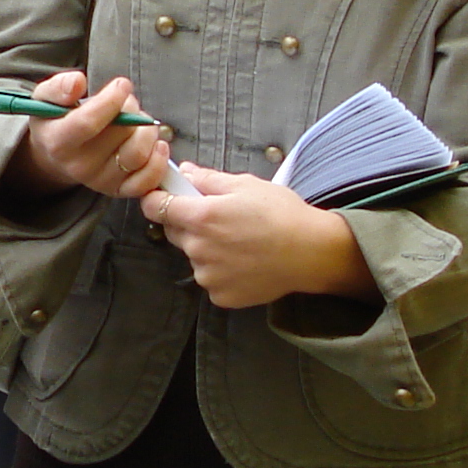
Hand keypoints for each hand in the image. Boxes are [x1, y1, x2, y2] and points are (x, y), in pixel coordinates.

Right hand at [4, 71, 173, 201]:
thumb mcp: (46, 98)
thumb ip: (59, 87)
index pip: (88, 123)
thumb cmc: (56, 120)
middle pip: (120, 134)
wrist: (56, 153)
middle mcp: (79, 166)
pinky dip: (157, 159)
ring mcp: (101, 181)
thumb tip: (77, 82)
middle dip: (130, 108)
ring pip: (138, 154)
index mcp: (59, 142)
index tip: (122, 84)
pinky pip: (148, 180)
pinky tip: (154, 142)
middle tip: (126, 102)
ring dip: (146, 130)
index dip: (111, 100)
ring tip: (137, 121)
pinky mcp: (119, 189)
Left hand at [141, 166, 375, 306]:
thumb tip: (186, 172)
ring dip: (206, 248)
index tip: (163, 197)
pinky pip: (210, 279)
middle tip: (219, 218)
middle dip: (188, 223)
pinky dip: (221, 270)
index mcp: (201, 217)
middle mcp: (198, 248)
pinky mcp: (220, 295)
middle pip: (174, 232)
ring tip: (239, 241)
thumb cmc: (282, 215)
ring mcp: (208, 275)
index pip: (155, 207)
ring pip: (193, 256)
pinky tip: (245, 261)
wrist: (311, 253)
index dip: (157, 199)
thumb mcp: (246, 185)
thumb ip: (208, 179)